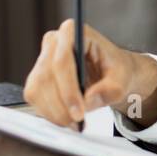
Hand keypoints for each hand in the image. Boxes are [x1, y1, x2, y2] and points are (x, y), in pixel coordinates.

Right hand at [23, 20, 156, 128]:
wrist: (110, 72)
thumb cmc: (116, 70)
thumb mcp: (122, 79)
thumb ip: (110, 89)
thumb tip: (89, 100)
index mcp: (74, 32)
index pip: (62, 61)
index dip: (68, 89)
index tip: (79, 112)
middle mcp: (53, 41)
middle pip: (46, 77)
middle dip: (61, 105)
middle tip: (78, 124)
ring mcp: (42, 58)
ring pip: (36, 89)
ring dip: (54, 111)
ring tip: (75, 124)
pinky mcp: (36, 76)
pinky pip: (34, 97)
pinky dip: (49, 112)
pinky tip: (66, 117)